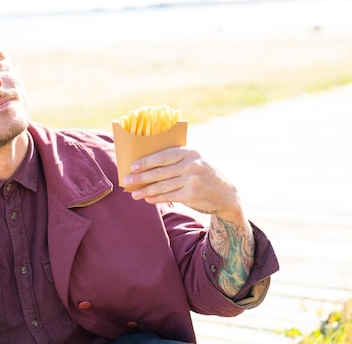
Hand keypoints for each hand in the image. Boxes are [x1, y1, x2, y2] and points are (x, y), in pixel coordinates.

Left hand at [122, 147, 254, 296]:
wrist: (226, 195)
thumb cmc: (203, 174)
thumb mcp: (195, 161)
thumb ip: (176, 160)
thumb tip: (145, 165)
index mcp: (190, 152)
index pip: (163, 156)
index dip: (146, 161)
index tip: (132, 166)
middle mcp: (192, 165)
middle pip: (160, 172)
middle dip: (140, 177)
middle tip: (126, 181)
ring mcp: (192, 181)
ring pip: (162, 186)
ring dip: (145, 191)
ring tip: (134, 194)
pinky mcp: (191, 195)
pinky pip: (169, 197)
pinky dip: (157, 198)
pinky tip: (147, 199)